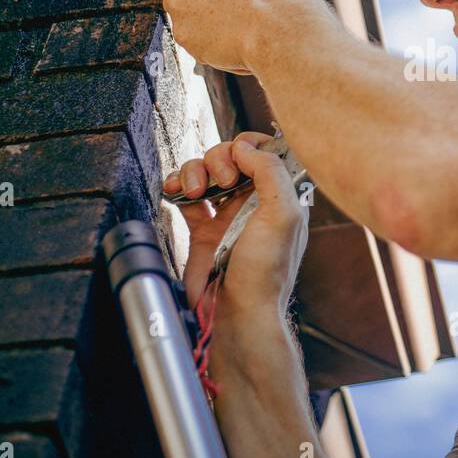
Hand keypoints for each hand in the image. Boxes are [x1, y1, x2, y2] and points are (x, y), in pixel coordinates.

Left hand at [142, 0, 297, 73]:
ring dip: (202, 24)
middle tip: (226, 10)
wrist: (278, 28)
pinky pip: (193, 41)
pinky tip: (233, 41)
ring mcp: (179, 7)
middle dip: (194, 2)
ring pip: (184, 18)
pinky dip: (208, 45)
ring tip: (235, 28)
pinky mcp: (183, 35)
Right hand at [164, 132, 309, 325]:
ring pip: (206, 172)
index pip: (268, 152)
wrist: (236, 313)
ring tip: (194, 191)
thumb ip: (270, 172)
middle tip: (223, 181)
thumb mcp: (283, 215)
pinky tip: (174, 190)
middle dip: (220, 157)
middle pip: (231, 156)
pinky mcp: (201, 229)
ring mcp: (227, 214)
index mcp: (281, 196)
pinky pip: (185, 195)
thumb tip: (244, 147)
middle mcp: (255, 202)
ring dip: (194, 171)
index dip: (251, 144)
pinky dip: (176, 185)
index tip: (241, 151)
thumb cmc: (265, 271)